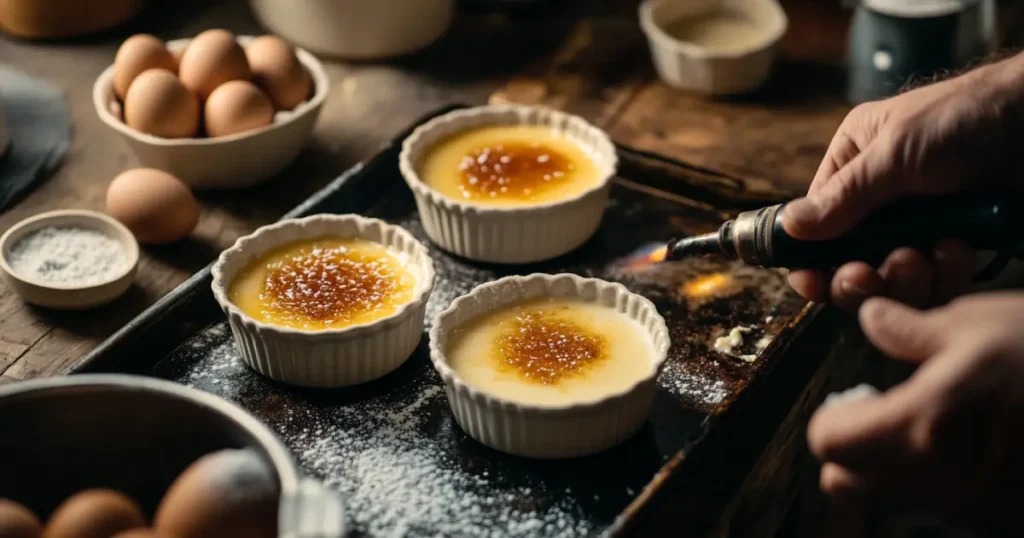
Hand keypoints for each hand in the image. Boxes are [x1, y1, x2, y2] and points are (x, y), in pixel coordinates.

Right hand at [782, 55, 1023, 308]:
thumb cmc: (968, 116)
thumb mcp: (895, 153)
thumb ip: (844, 197)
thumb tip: (788, 227)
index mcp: (853, 164)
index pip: (815, 225)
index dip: (810, 258)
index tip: (815, 282)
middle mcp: (879, 199)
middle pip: (848, 261)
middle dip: (860, 274)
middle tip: (870, 275)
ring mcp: (918, 224)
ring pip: (891, 278)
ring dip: (905, 277)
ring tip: (924, 256)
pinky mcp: (954, 243)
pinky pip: (935, 281)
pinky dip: (944, 274)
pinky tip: (959, 249)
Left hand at [808, 292, 1023, 530]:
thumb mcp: (979, 323)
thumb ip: (908, 329)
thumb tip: (871, 318)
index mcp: (920, 427)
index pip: (829, 442)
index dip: (833, 414)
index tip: (854, 394)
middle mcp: (938, 479)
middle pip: (851, 477)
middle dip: (856, 444)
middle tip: (886, 408)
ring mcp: (973, 505)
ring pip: (896, 492)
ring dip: (896, 461)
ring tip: (938, 417)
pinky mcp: (1003, 516)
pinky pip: (946, 501)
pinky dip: (943, 474)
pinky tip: (977, 437)